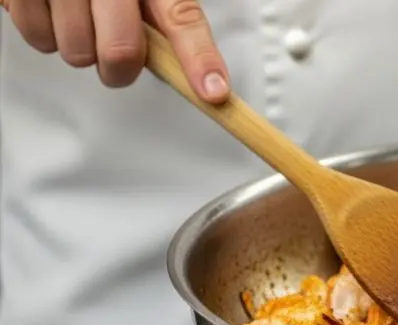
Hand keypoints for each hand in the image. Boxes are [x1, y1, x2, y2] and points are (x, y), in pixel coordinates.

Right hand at [5, 0, 230, 102]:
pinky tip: (55, 11)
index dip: (200, 59)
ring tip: (81, 19)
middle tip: (119, 56)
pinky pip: (37, 37)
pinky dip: (46, 35)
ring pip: (75, 52)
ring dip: (82, 49)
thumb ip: (167, 14)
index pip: (182, 17)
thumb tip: (193, 68)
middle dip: (121, 69)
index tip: (213, 92)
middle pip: (120, 51)